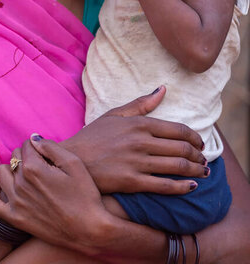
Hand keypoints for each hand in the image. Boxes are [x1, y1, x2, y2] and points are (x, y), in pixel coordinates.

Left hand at [0, 138, 113, 254]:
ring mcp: (16, 202)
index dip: (38, 146)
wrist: (89, 229)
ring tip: (26, 175)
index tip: (48, 155)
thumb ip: (51, 147)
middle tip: (42, 165)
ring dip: (11, 169)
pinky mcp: (15, 218)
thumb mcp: (74, 163)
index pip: (27, 144)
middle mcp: (21, 183)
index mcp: (34, 168)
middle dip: (26, 156)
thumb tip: (33, 138)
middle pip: (15, 156)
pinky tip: (5, 188)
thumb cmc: (85, 195)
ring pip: (2, 172)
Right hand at [62, 86, 207, 193]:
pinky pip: (165, 186)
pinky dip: (183, 187)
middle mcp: (140, 141)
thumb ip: (141, 103)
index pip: (178, 129)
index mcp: (139, 123)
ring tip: (202, 173)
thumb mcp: (115, 114)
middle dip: (198, 155)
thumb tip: (163, 89)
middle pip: (182, 148)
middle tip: (203, 160)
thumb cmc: (93, 136)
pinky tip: (191, 187)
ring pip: (177, 166)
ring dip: (195, 170)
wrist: (71, 159)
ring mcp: (137, 162)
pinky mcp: (132, 182)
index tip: (200, 143)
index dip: (195, 138)